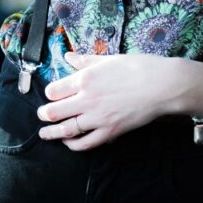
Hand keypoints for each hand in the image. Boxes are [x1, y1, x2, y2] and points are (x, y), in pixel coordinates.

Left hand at [37, 51, 183, 149]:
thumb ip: (85, 60)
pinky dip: (74, 145)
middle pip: (54, 111)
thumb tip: (67, 56)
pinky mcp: (110, 131)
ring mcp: (98, 117)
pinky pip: (86, 143)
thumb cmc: (138, 67)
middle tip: (41, 116)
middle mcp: (87, 99)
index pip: (54, 90)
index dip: (49, 94)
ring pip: (66, 129)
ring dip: (52, 133)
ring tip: (45, 134)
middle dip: (44, 115)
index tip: (50, 95)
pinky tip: (69, 143)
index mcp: (85, 79)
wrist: (162, 85)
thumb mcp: (108, 59)